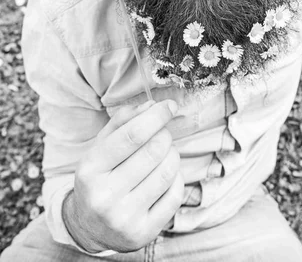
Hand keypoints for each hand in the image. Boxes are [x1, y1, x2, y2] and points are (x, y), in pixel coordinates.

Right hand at [63, 99, 182, 252]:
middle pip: (153, 151)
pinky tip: (165, 176)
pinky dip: (176, 178)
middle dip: (164, 135)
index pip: (132, 135)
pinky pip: (175, 195)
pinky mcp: (144, 233)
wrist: (89, 227)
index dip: (156, 116)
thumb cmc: (100, 176)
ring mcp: (124, 218)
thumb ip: (123, 121)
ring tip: (164, 153)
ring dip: (172, 155)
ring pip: (167, 172)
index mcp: (90, 168)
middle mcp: (104, 196)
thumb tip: (151, 105)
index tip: (169, 106)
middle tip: (162, 134)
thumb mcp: (101, 146)